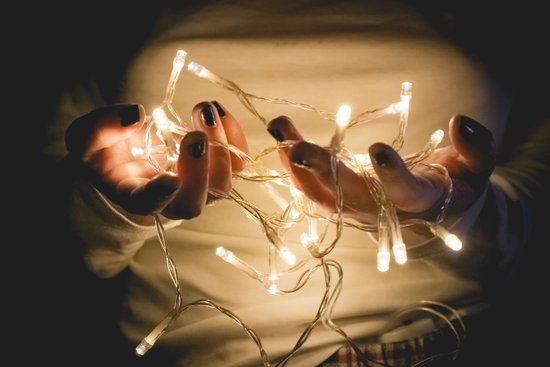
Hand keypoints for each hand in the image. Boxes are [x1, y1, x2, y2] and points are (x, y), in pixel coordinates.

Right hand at [65, 101, 247, 218]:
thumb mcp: (86, 138)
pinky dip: (234, 138)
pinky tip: (219, 112)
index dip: (161, 195)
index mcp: (134, 195)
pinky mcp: (215, 171)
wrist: (128, 160)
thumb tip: (137, 116)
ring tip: (204, 111)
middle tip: (194, 135)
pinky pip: (237, 164)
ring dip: (220, 148)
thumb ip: (101, 128)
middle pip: (193, 202)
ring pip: (221, 185)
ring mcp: (196, 188)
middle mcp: (169, 199)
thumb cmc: (105, 153)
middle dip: (199, 170)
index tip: (169, 178)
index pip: (149, 204)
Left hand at [267, 115, 494, 223]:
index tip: (379, 148)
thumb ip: (477, 148)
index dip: (393, 174)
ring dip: (297, 167)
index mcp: (421, 201)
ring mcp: (358, 210)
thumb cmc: (455, 184)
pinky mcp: (342, 205)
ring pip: (322, 196)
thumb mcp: (478, 168)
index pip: (405, 192)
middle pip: (350, 195)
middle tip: (295, 146)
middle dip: (322, 170)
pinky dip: (294, 171)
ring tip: (280, 130)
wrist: (432, 212)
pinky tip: (281, 142)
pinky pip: (313, 192)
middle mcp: (384, 211)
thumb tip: (461, 123)